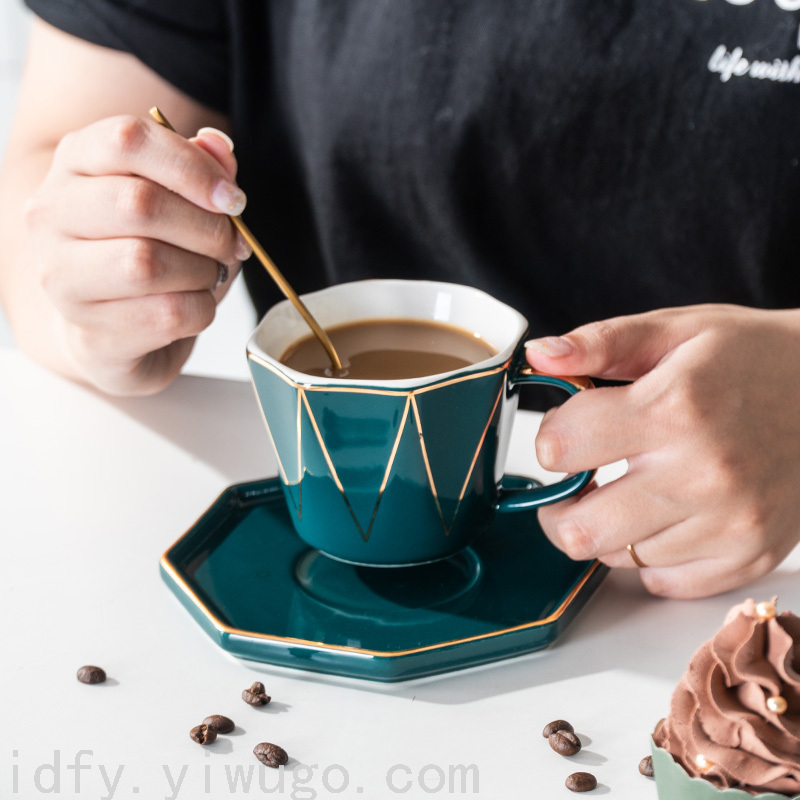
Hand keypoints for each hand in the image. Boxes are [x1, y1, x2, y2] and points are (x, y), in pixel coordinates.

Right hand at [24, 115, 249, 394]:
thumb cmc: (145, 251)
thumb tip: (218, 146)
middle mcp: (53, 215)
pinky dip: (201, 310)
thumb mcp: (177, 198)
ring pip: (146, 263)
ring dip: (202, 272)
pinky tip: (194, 306)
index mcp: (76, 162)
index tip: (231, 198)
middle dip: (205, 228)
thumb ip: (200, 166)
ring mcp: (62, 278)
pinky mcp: (89, 334)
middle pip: (138, 204)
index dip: (192, 167)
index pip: (128, 141)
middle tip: (230, 245)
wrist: (106, 326)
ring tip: (208, 275)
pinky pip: (165, 315)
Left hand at [525, 304, 799, 598]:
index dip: (551, 439)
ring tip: (634, 488)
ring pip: (617, 557)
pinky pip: (664, 582)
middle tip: (576, 482)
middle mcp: (702, 474)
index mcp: (674, 408)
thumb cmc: (753, 357)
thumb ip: (602, 342)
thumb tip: (539, 354)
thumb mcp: (677, 330)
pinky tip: (666, 517)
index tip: (568, 432)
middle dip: (560, 506)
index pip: (562, 447)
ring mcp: (730, 524)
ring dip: (609, 527)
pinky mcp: (750, 556)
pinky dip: (651, 556)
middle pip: (579, 529)